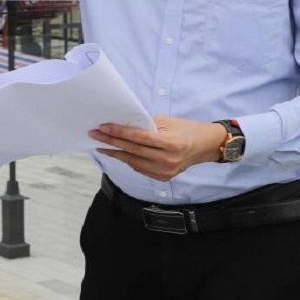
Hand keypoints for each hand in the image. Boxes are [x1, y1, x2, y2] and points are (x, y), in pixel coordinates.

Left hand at [90, 116, 227, 181]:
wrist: (204, 146)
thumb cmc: (185, 129)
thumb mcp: (167, 122)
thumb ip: (146, 125)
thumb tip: (122, 125)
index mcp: (170, 143)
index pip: (138, 138)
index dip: (118, 133)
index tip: (103, 128)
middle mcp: (167, 160)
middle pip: (132, 150)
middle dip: (111, 142)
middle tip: (95, 135)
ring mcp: (165, 171)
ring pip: (133, 162)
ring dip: (116, 154)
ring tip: (102, 146)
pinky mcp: (164, 178)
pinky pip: (140, 169)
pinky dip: (128, 161)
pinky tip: (119, 154)